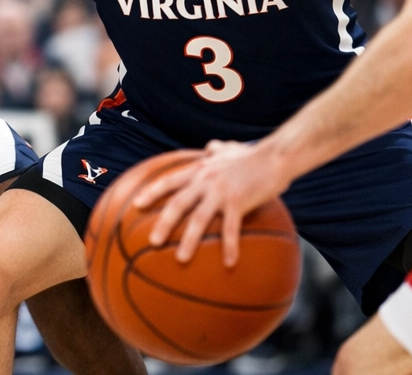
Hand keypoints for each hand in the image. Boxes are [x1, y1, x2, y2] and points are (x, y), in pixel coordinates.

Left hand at [131, 140, 291, 266]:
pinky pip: (230, 228)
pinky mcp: (238, 201)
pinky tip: (228, 263)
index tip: (136, 205)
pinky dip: (228, 246)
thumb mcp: (229, 148)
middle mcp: (205, 180)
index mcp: (200, 169)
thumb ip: (215, 149)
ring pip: (198, 219)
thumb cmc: (252, 154)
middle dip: (163, 223)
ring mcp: (220, 191)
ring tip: (180, 259)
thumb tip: (210, 147)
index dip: (151, 193)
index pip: (168, 181)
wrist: (274, 155)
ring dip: (188, 240)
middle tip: (152, 242)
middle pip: (177, 203)